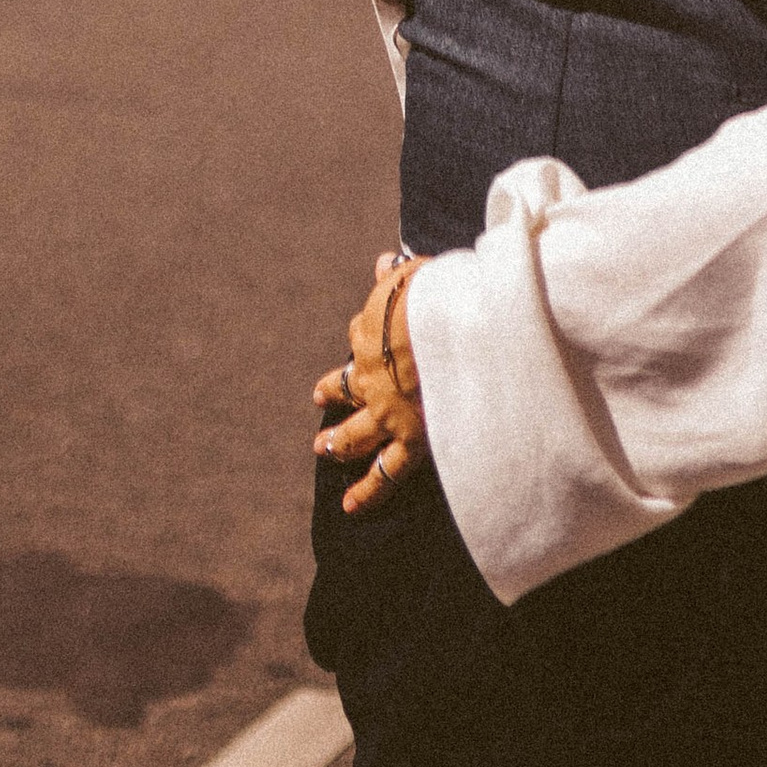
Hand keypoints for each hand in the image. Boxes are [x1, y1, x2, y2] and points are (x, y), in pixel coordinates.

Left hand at [312, 253, 428, 513]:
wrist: (448, 329)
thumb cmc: (435, 294)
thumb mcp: (413, 274)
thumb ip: (397, 274)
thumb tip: (383, 260)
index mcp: (371, 334)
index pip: (360, 334)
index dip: (362, 334)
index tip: (362, 332)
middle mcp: (370, 376)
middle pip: (344, 386)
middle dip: (332, 393)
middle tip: (318, 398)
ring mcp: (386, 411)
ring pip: (354, 436)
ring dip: (338, 443)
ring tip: (323, 449)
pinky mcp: (409, 439)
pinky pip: (385, 473)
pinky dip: (367, 491)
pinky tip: (351, 506)